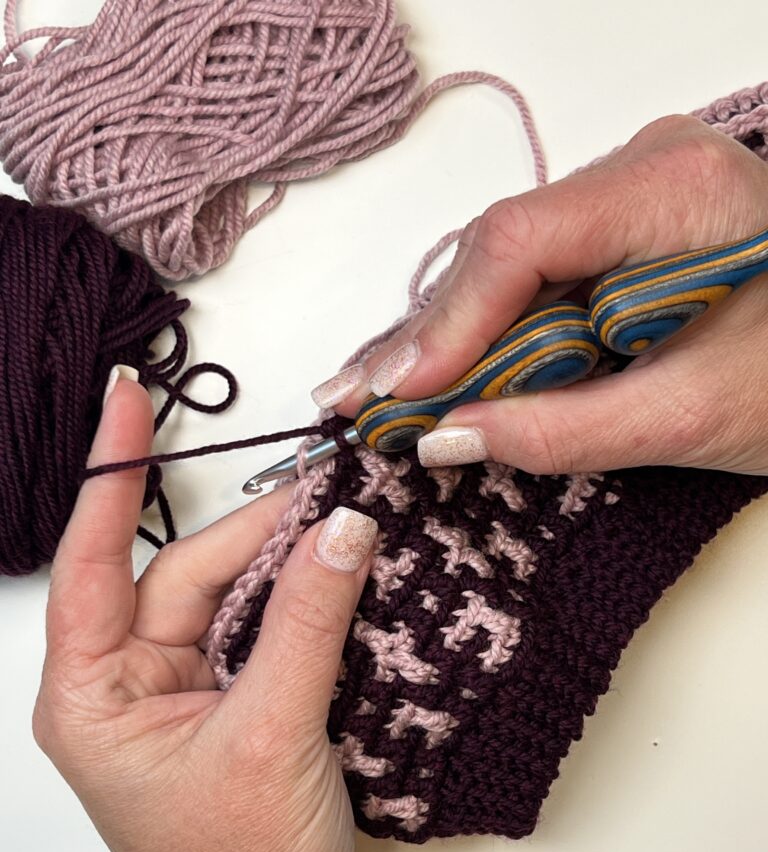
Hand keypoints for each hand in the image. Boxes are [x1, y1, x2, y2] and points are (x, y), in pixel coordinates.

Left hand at [34, 371, 384, 851]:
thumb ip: (305, 622)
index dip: (112, 473)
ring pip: (230, 594)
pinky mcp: (229, 697)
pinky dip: (297, 598)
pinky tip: (334, 572)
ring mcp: (181, 689)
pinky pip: (259, 624)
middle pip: (187, 571)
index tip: (126, 399)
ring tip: (343, 522)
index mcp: (93, 695)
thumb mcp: (272, 735)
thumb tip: (341, 530)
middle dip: (255, 530)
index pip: (95, 560)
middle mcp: (128, 682)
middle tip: (327, 488)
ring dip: (284, 562)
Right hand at [325, 115, 767, 474]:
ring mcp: (628, 198)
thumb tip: (445, 438)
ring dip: (449, 340)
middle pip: (500, 251)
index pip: (521, 240)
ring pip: (506, 267)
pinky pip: (534, 281)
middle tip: (362, 403)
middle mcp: (641, 170)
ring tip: (380, 394)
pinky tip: (436, 370)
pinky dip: (490, 336)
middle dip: (433, 337)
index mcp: (673, 190)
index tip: (399, 394)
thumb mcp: (689, 418)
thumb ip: (563, 430)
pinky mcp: (621, 235)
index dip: (448, 322)